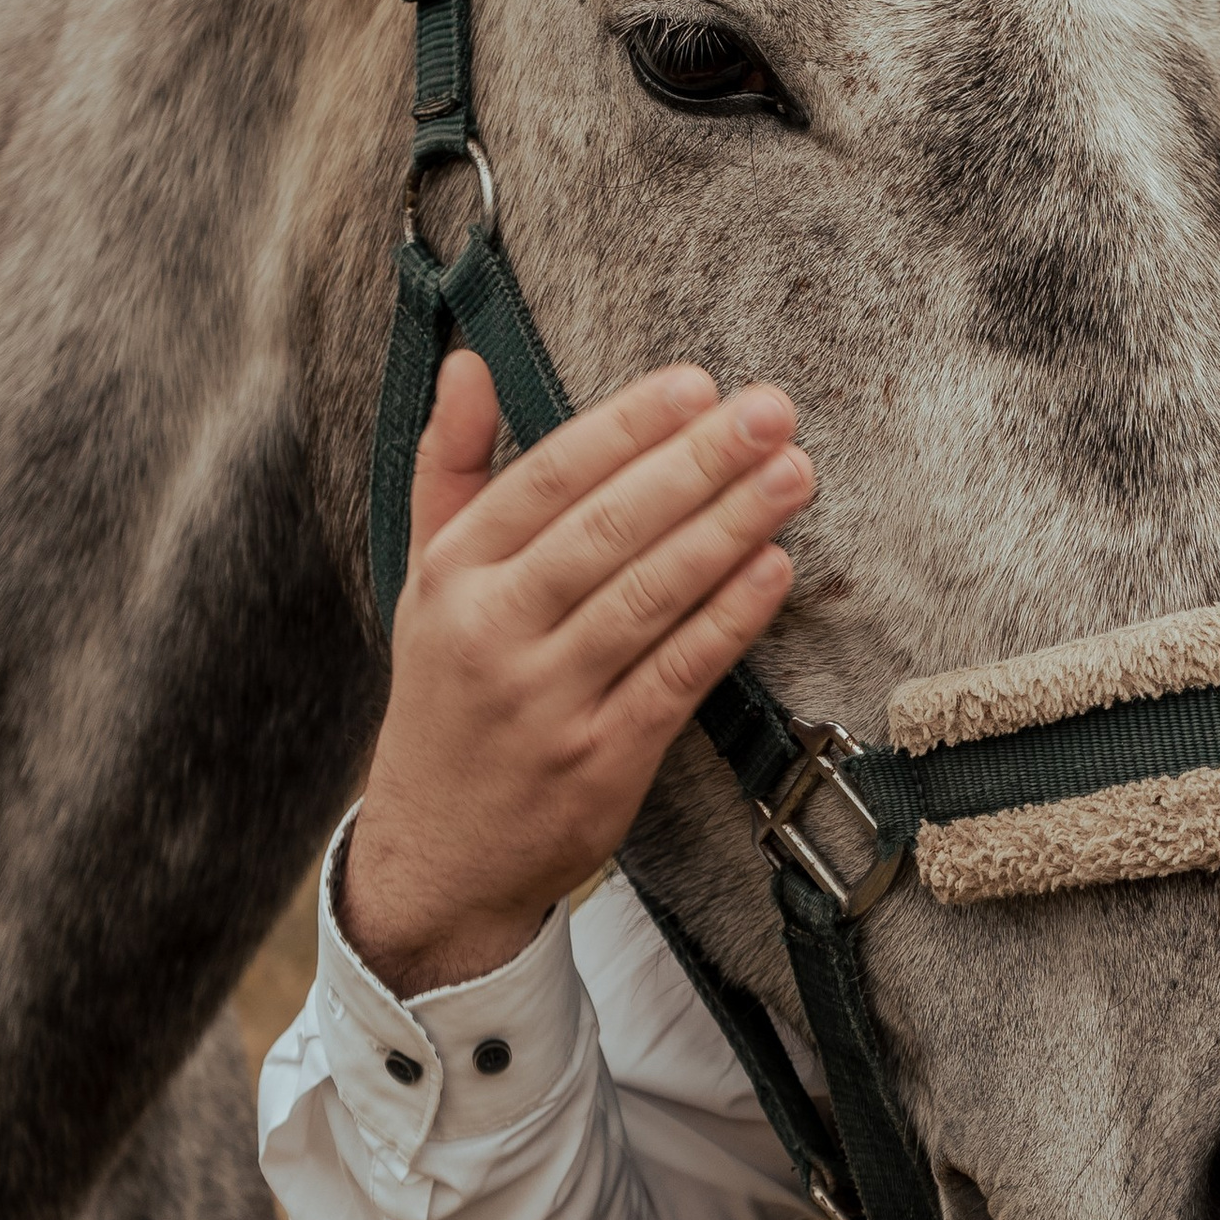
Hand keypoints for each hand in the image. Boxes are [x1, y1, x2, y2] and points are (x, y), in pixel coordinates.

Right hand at [343, 350, 814, 996]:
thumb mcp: (427, 578)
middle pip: (605, 532)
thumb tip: (468, 361)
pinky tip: (775, 570)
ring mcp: (546, 702)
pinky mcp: (602, 761)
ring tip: (793, 474)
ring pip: (647, 598)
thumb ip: (452, 467)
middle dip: (696, 465)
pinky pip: (676, 676)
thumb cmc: (451, 694)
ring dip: (728, 529)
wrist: (438, 858)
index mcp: (452, 576)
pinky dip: (728, 619)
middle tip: (771, 412)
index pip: (545, 481)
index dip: (623, 428)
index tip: (695, 383)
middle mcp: (491, 633)